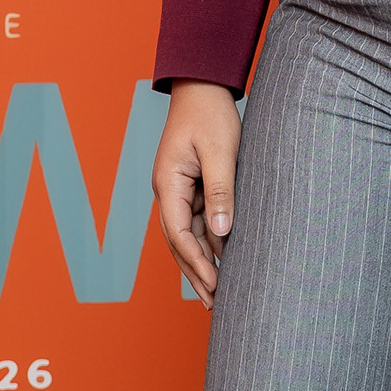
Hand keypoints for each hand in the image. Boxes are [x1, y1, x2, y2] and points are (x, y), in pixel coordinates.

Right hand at [153, 81, 243, 300]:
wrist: (201, 86)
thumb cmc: (210, 114)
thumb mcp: (220, 152)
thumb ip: (221, 192)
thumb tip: (221, 234)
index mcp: (168, 183)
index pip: (178, 233)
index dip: (196, 262)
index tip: (215, 284)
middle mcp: (168, 191)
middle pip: (178, 242)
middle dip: (195, 273)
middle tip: (213, 305)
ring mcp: (178, 189)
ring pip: (187, 235)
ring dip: (201, 263)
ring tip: (217, 294)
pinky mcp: (191, 186)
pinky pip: (197, 222)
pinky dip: (208, 244)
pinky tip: (222, 261)